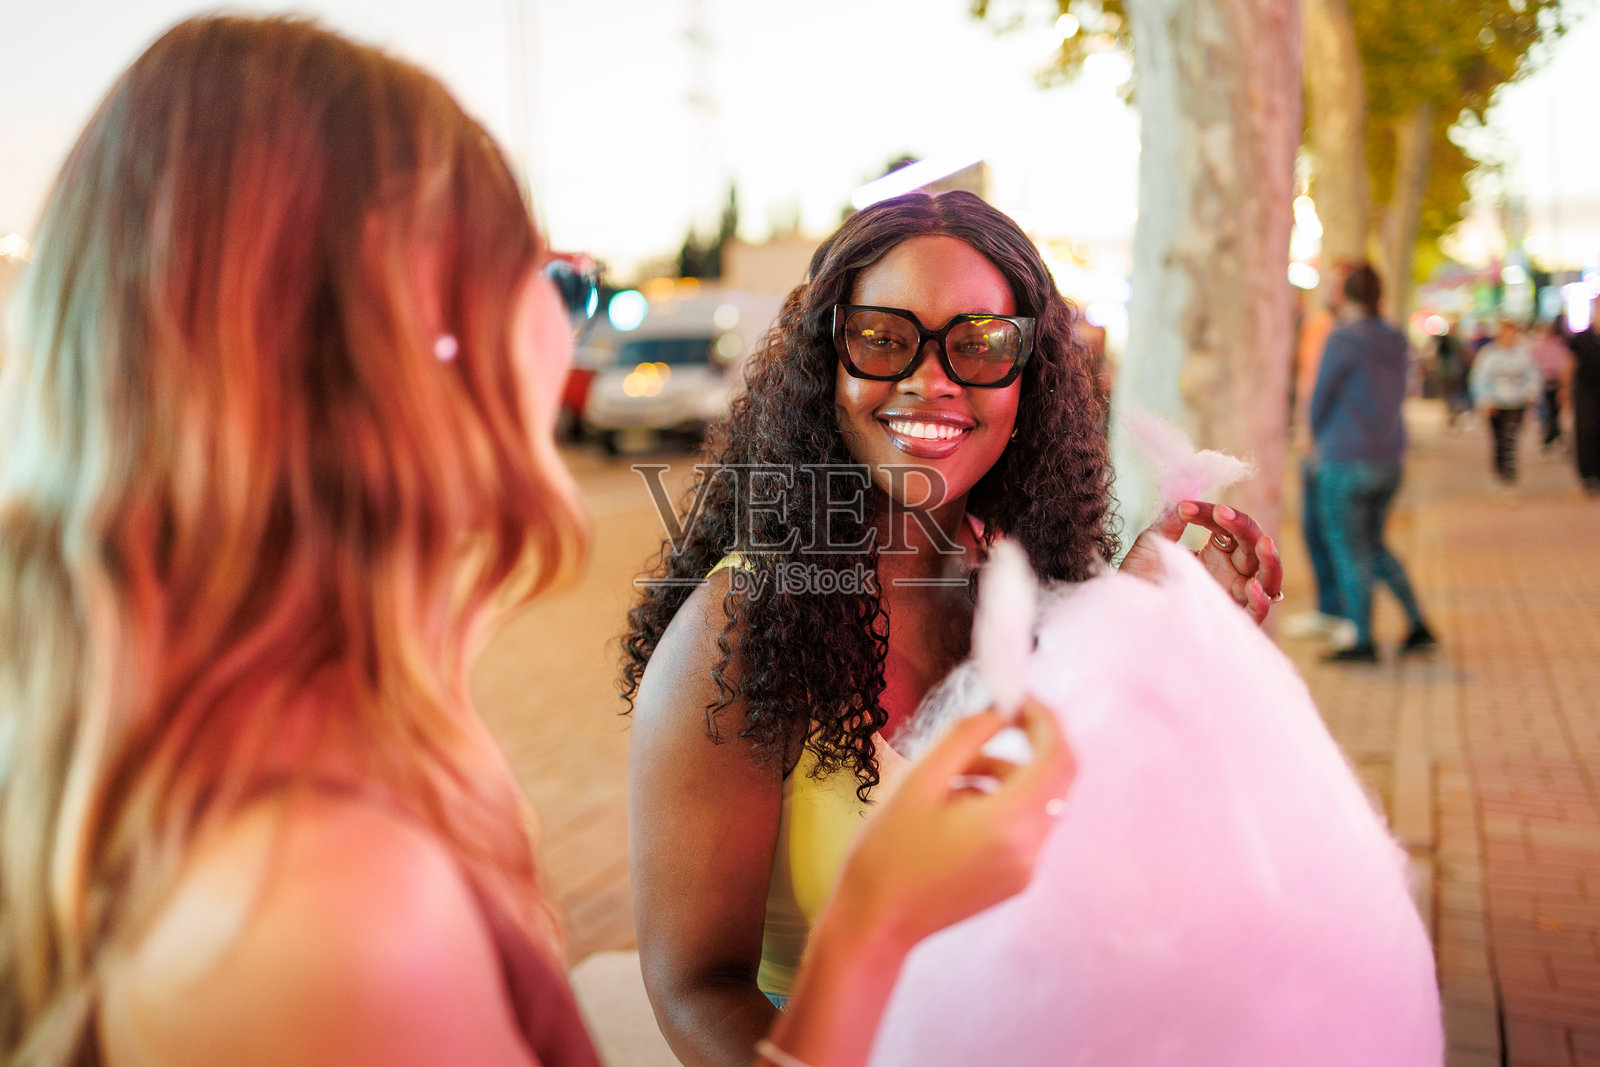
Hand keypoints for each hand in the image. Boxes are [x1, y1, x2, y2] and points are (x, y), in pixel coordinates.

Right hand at [829, 698, 1075, 950]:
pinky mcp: (1017, 880)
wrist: (875, 922)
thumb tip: (999, 710)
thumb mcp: (917, 781)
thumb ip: (965, 737)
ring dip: (1008, 773)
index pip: (1057, 757)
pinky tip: (954, 808)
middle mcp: (1028, 850)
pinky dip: (1003, 802)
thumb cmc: (885, 852)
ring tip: (949, 777)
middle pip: (1058, 778)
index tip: (1019, 698)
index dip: (1045, 719)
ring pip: (1040, 799)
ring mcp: (1026, 869)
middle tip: (996, 719)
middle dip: (1032, 741)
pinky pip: (1026, 824)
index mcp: (1006, 824)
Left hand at [1120, 500, 1283, 624]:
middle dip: (1243, 526)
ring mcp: (1232, 598)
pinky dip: (1261, 601)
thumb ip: (1167, 524)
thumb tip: (1182, 499)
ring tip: (1264, 543)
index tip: (1184, 508)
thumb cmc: (1137, 580)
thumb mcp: (1150, 546)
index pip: (1230, 528)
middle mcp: (1230, 575)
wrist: (1120, 614)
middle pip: (1254, 547)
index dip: (1213, 514)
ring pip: (1268, 578)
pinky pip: (1257, 614)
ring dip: (1270, 560)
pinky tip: (1252, 586)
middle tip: (1221, 511)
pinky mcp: (1228, 622)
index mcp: (1217, 555)